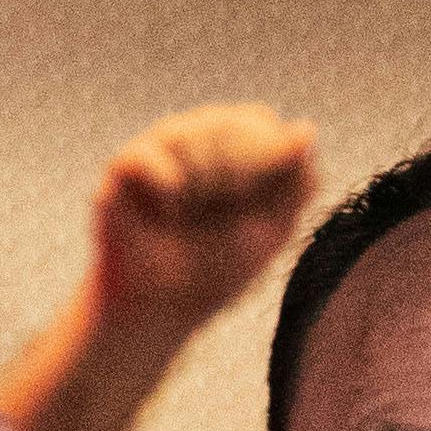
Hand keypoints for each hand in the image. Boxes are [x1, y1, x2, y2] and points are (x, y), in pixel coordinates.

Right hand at [89, 102, 317, 327]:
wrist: (164, 308)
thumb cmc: (219, 269)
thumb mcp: (272, 230)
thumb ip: (296, 182)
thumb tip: (307, 128)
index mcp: (232, 147)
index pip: (256, 121)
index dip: (263, 157)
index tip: (255, 205)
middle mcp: (194, 137)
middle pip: (224, 124)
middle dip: (234, 177)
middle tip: (222, 217)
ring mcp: (157, 148)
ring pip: (188, 133)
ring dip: (202, 184)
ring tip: (192, 218)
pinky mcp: (122, 167)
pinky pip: (149, 156)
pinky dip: (167, 186)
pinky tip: (170, 214)